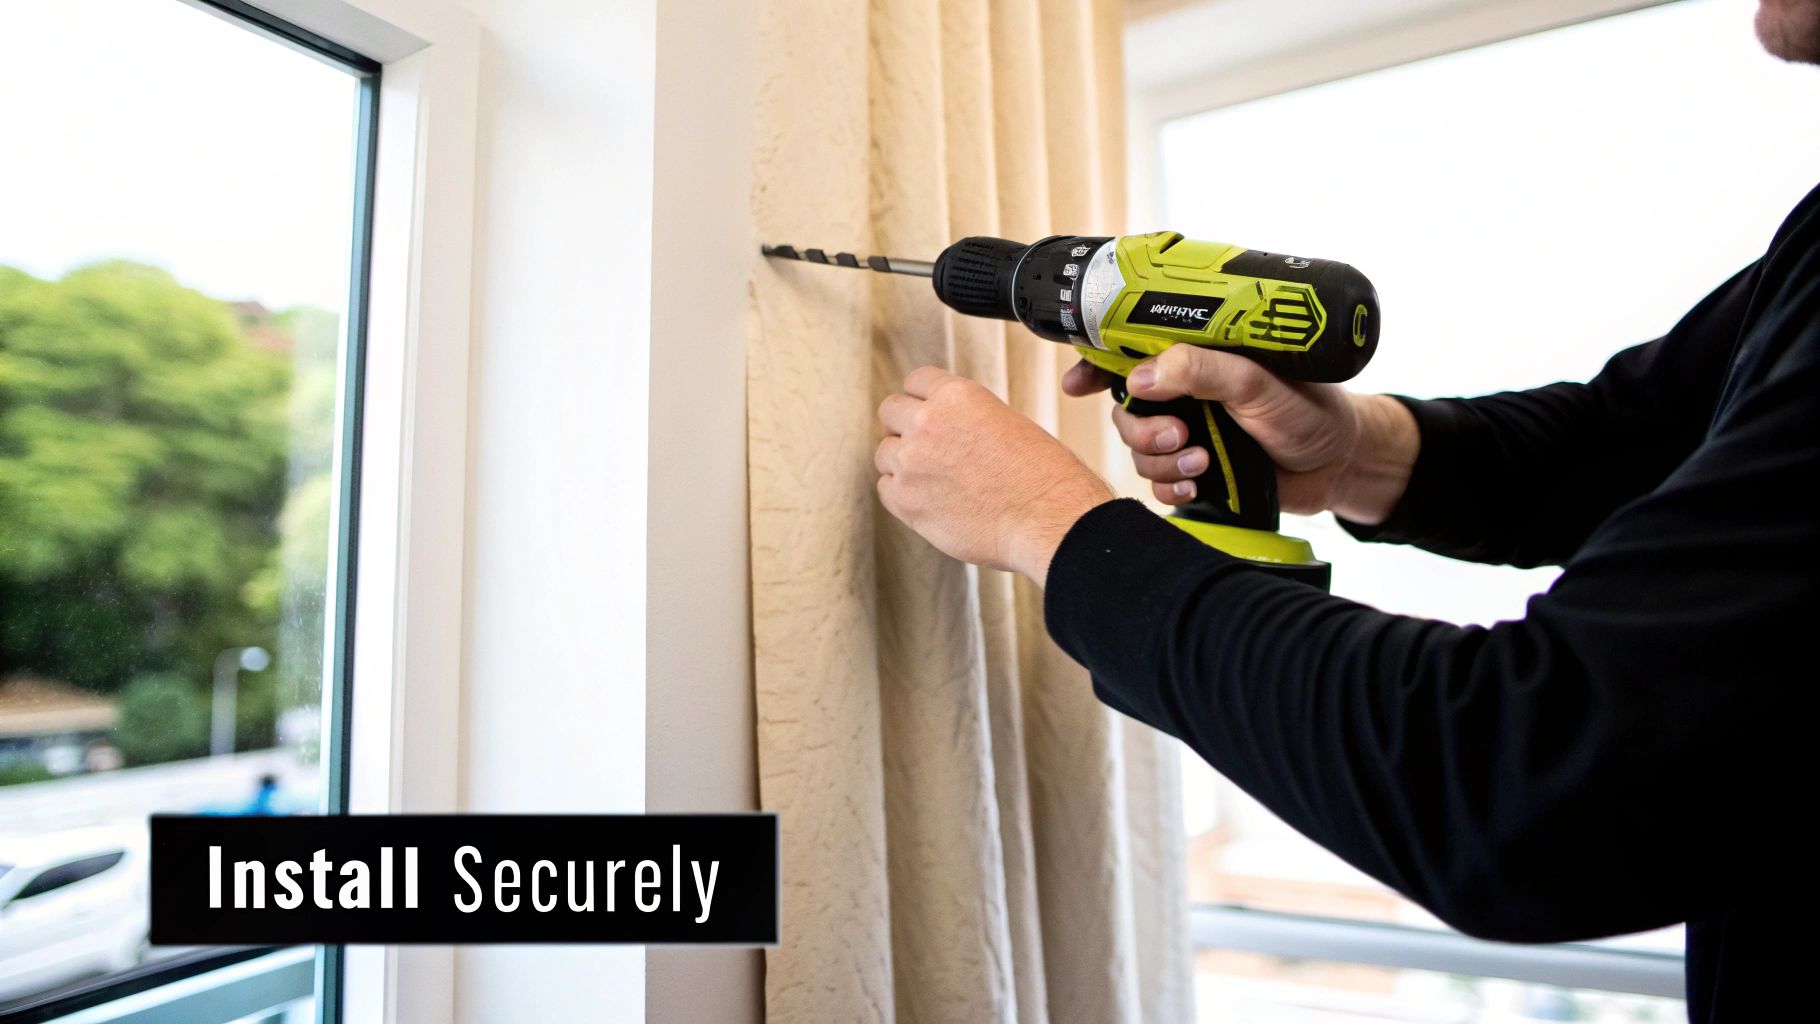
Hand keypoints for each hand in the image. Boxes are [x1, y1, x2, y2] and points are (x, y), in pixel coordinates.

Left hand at [877, 367, 1114, 583]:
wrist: (1047, 517)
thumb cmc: (1042, 476)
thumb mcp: (1008, 422)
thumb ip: (969, 419)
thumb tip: (952, 431)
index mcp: (957, 396)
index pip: (916, 381)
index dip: (922, 398)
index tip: (924, 411)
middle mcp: (928, 422)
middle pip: (890, 411)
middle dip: (903, 426)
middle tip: (921, 445)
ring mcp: (912, 462)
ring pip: (884, 452)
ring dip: (901, 462)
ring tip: (929, 479)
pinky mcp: (905, 501)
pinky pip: (885, 489)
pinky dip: (901, 494)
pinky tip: (927, 500)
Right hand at [1062, 347, 1416, 524]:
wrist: (1340, 465)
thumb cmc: (1310, 409)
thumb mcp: (1259, 382)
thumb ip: (1204, 371)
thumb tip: (1142, 375)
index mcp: (1197, 359)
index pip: (1133, 352)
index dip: (1098, 366)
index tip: (1078, 384)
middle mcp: (1186, 394)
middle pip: (1126, 409)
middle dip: (1143, 429)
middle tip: (1180, 436)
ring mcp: (1190, 433)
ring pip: (1139, 450)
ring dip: (1162, 463)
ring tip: (1203, 464)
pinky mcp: (1196, 472)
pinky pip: (1157, 484)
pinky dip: (1170, 489)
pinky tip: (1195, 489)